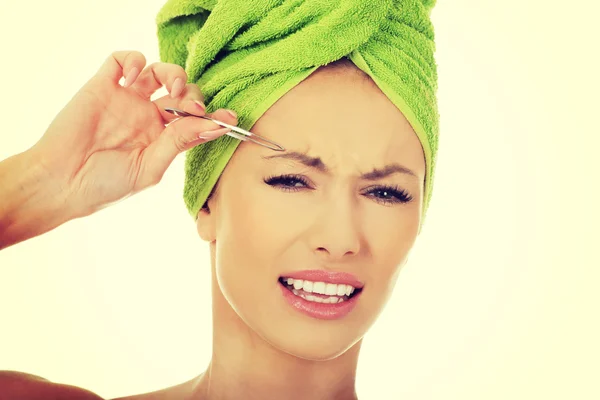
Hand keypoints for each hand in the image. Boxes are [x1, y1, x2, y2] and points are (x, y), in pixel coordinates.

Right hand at [30, 50, 236, 217]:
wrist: (62, 182)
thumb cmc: (105, 185)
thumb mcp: (150, 167)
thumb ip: (178, 142)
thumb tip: (211, 124)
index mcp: (161, 139)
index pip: (193, 121)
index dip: (213, 117)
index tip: (230, 117)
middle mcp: (146, 117)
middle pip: (181, 92)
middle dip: (193, 96)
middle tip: (193, 107)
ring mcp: (125, 100)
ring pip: (157, 72)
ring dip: (173, 73)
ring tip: (174, 88)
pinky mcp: (102, 86)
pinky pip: (121, 60)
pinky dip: (135, 59)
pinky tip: (137, 75)